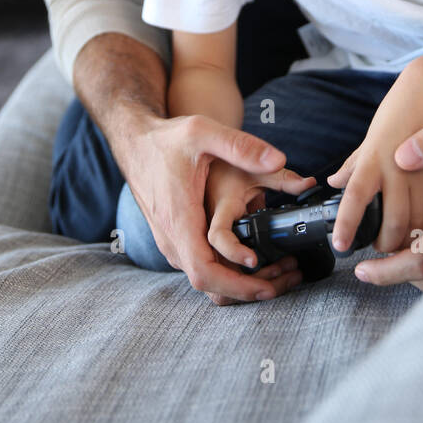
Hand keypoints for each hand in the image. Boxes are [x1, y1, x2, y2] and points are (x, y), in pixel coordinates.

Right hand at [116, 109, 309, 304]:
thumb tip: (278, 159)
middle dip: (250, 290)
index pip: (205, 272)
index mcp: (180, 220)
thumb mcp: (203, 132)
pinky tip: (254, 261)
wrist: (135, 143)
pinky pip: (202, 267)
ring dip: (241, 284)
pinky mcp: (176, 239)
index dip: (236, 283)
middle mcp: (172, 239)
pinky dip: (229, 272)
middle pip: (210, 285)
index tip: (265, 282)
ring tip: (278, 273)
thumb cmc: (166, 140)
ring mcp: (172, 242)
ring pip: (207, 280)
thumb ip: (241, 146)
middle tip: (286, 280)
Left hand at [327, 131, 422, 256]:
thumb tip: (334, 181)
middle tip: (377, 248)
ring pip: (416, 222)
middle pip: (392, 221)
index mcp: (376, 156)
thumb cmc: (402, 108)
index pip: (357, 196)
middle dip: (385, 243)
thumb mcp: (374, 132)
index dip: (348, 223)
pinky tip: (422, 234)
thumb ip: (356, 161)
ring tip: (397, 247)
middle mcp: (400, 168)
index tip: (340, 244)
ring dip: (406, 241)